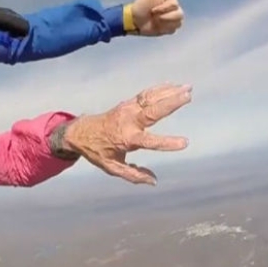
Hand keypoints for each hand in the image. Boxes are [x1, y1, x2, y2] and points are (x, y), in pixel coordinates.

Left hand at [62, 83, 191, 184]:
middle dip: (170, 103)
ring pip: (150, 98)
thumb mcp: (112, 167)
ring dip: (169, 92)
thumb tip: (154, 181)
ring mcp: (128, 110)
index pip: (150, 142)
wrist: (79, 132)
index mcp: (126, 139)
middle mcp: (128, 122)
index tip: (185, 142)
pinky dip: (160, 89)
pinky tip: (173, 85)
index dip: (167, 143)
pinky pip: (145, 95)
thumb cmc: (97, 151)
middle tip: (188, 96)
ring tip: (188, 87)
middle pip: (152, 111)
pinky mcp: (127, 104)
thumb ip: (133, 175)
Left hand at [130, 0, 183, 35]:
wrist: (133, 21)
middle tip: (152, 16)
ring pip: (178, 23)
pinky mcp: (169, 28)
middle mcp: (173, 8)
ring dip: (165, 24)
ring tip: (154, 22)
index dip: (163, 9)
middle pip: (179, 14)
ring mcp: (171, 18)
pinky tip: (156, 27)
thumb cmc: (140, 5)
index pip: (175, 5)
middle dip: (164, 17)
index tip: (152, 10)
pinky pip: (174, 30)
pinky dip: (165, 29)